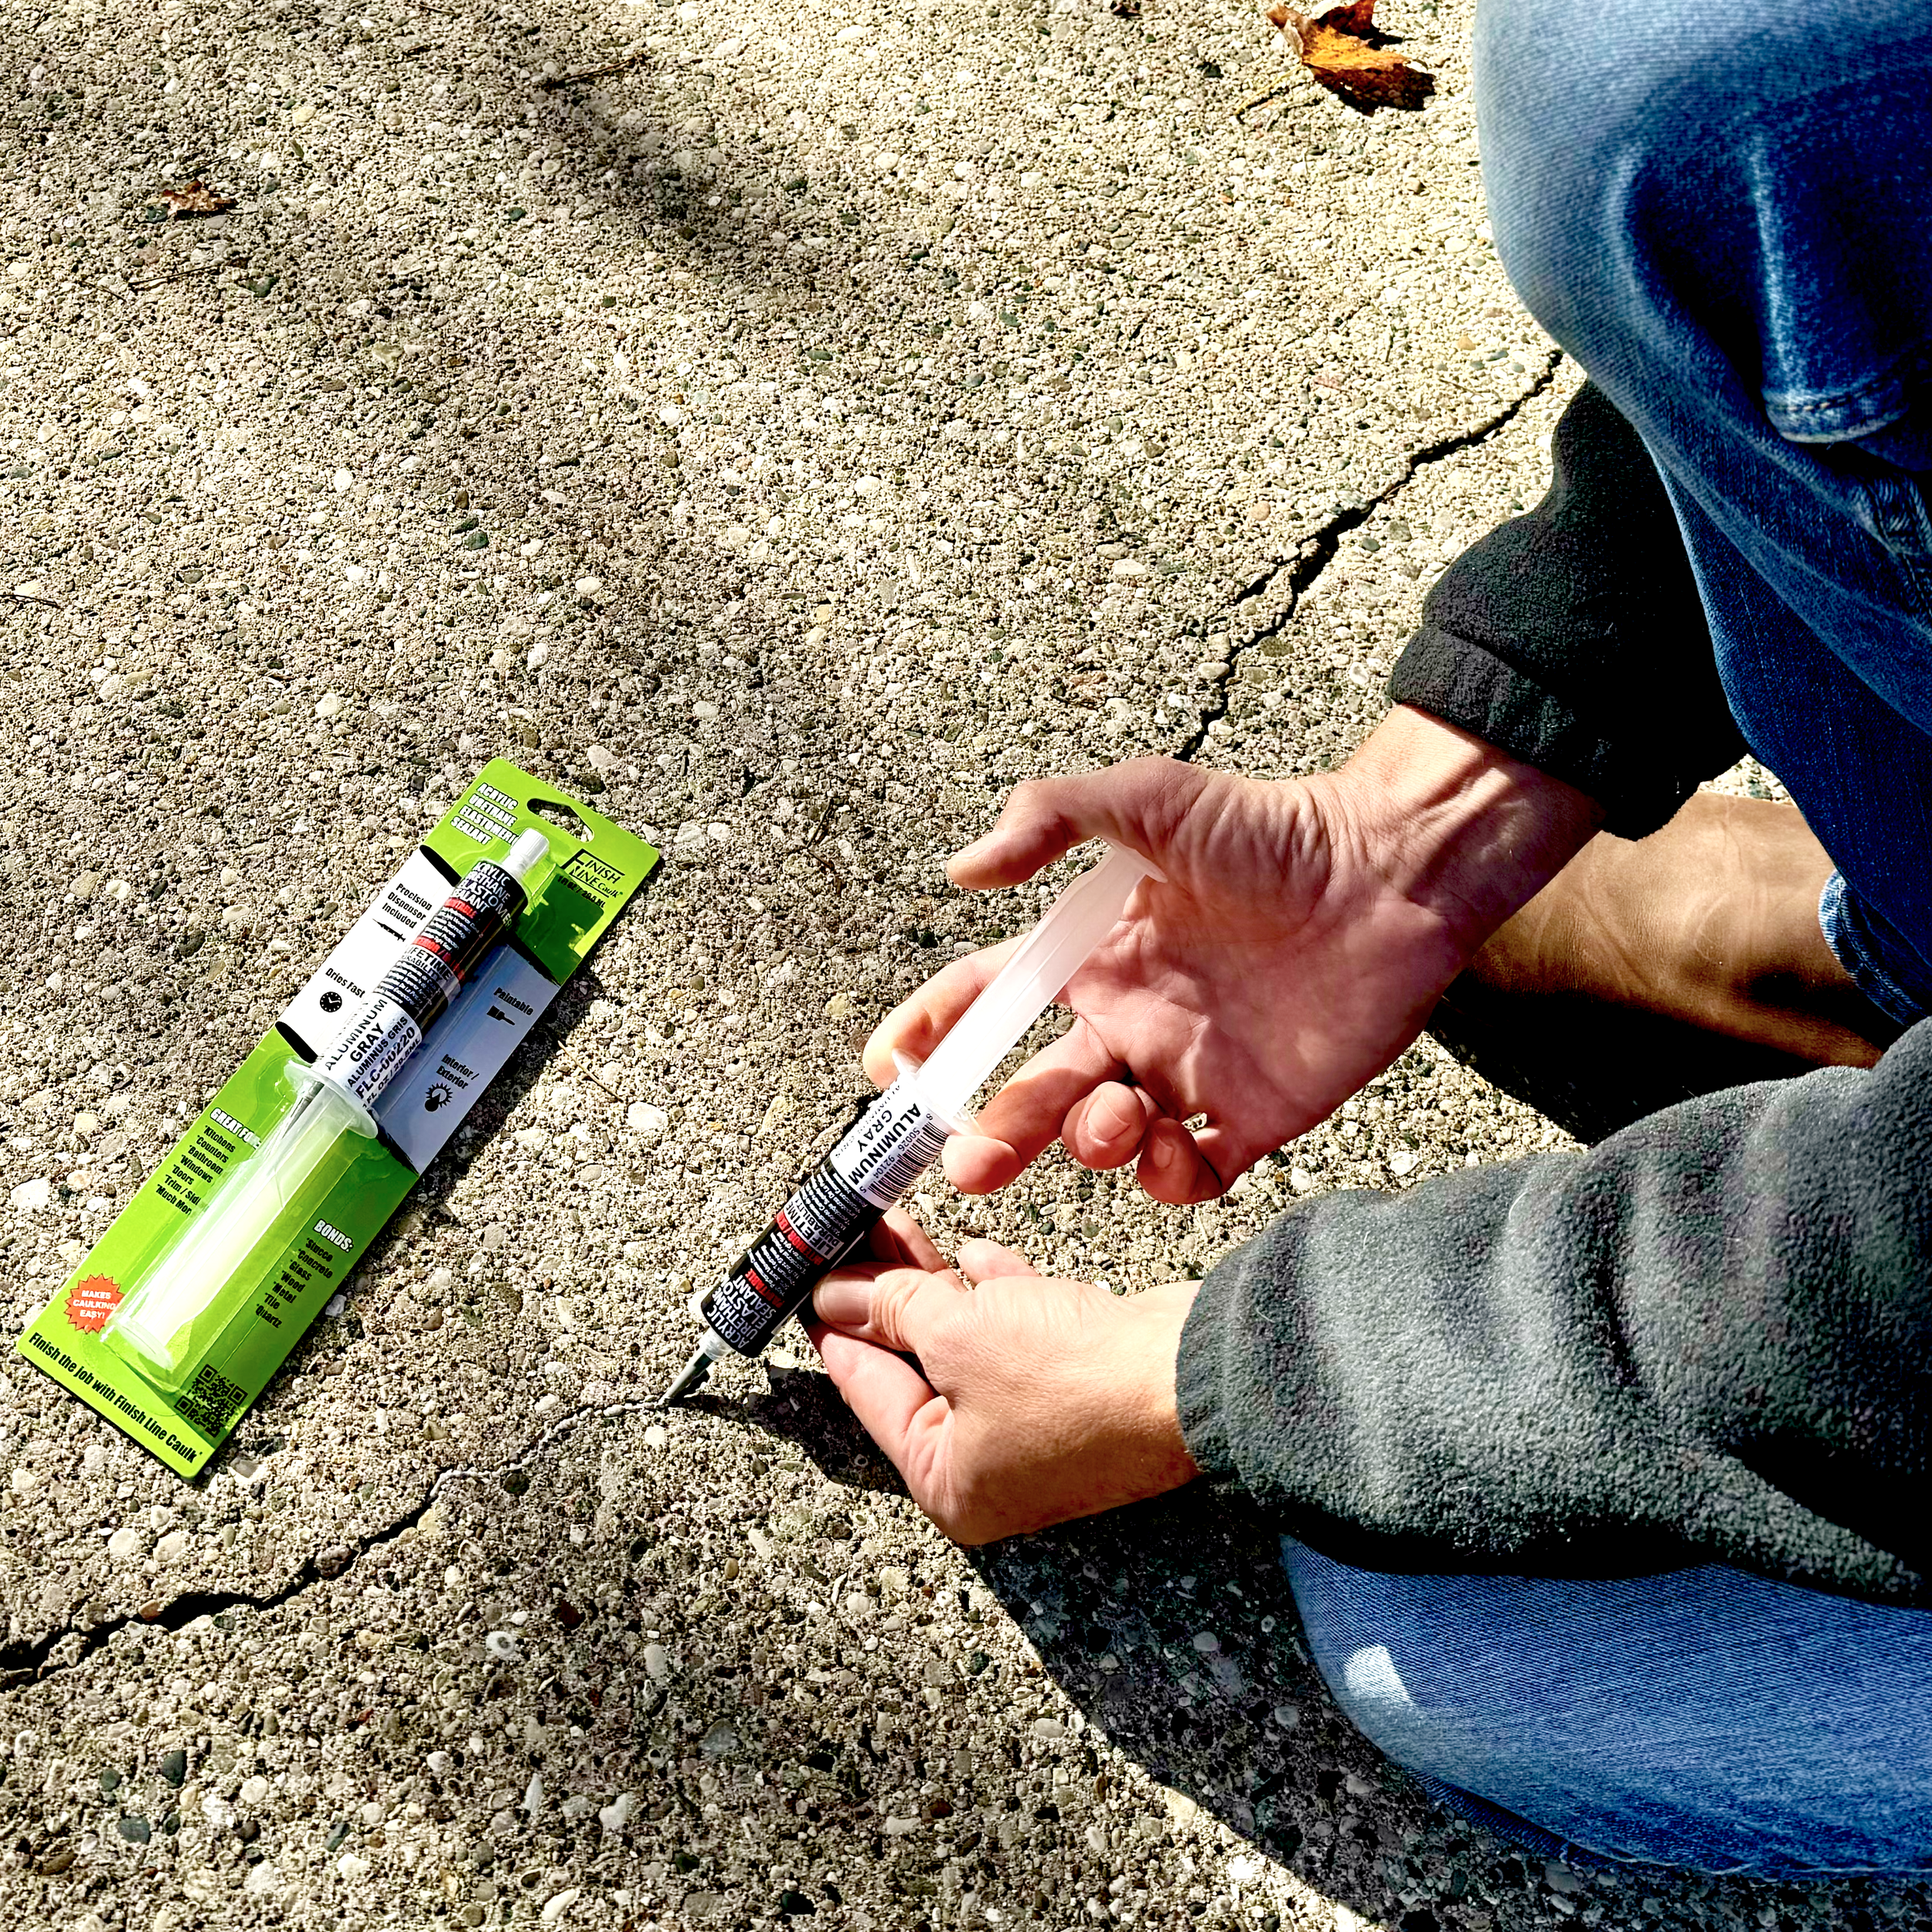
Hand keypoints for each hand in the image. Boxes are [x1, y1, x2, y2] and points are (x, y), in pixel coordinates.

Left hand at [805, 1210, 1200, 1544]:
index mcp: (947, 1482)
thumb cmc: (1079, 1379)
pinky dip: (993, 1295)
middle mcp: (990, 1466)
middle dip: (882, 1294)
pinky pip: (1016, 1338)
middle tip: (851, 1232)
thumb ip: (891, 1306)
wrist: (1195, 1371)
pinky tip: (973, 1254)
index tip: (806, 1274)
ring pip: (965, 1346)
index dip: (832, 1323)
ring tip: (897, 1224)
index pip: (865, 1390)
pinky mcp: (1078, 1388)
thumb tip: (837, 1294)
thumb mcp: (958, 1332)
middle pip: (913, 1366)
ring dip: (933, 1286)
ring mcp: (1037, 1428)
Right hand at [868, 707, 1601, 1201]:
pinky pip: (1193, 1173)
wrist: (1392, 873)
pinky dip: (1169, 1176)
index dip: (936, 1031)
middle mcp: (1131, 1019)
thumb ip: (1049, 819)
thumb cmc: (1272, 829)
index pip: (992, 1000)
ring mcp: (1189, 1072)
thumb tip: (960, 870)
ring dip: (1086, 1141)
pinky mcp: (1255, 1113)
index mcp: (1095, 955)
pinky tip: (1172, 1144)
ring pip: (1105, 1138)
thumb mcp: (1149, 798)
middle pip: (1034, 1088)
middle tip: (967, 1160)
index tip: (889, 1067)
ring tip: (1109, 1118)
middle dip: (991, 1130)